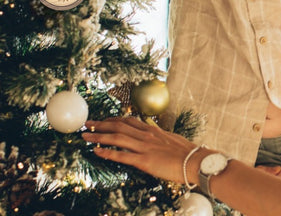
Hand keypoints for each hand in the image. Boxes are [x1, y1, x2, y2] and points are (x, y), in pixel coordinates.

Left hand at [82, 117, 196, 183]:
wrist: (195, 160)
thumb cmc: (185, 151)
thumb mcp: (170, 138)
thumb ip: (158, 135)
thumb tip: (152, 131)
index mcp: (152, 129)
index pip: (128, 120)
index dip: (112, 119)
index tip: (102, 120)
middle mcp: (146, 135)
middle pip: (118, 125)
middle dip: (101, 124)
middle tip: (87, 124)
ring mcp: (144, 147)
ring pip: (117, 138)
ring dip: (99, 135)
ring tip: (85, 135)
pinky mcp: (144, 161)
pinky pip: (122, 156)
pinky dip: (107, 153)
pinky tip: (96, 151)